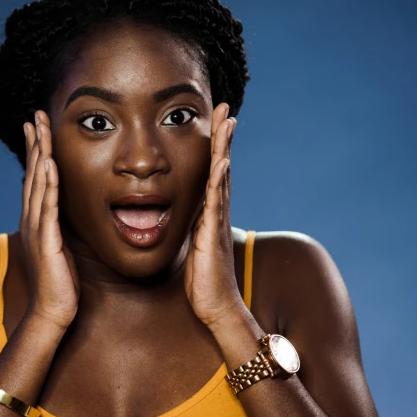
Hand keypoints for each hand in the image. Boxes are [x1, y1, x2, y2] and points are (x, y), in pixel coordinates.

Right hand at [20, 110, 79, 329]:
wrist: (53, 311)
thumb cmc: (60, 281)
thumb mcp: (60, 246)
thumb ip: (59, 225)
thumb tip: (64, 211)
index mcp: (37, 219)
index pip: (36, 177)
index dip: (36, 150)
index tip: (38, 125)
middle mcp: (32, 219)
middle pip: (32, 173)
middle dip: (35, 142)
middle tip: (36, 115)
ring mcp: (37, 228)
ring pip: (37, 184)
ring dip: (39, 154)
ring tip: (40, 128)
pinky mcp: (47, 241)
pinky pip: (47, 206)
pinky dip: (47, 183)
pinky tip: (48, 163)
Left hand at [184, 103, 242, 327]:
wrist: (217, 308)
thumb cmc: (204, 281)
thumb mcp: (195, 246)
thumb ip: (194, 228)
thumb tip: (189, 216)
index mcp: (211, 214)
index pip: (214, 172)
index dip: (216, 146)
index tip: (216, 121)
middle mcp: (218, 212)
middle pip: (223, 166)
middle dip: (223, 137)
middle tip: (225, 108)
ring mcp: (217, 221)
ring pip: (222, 177)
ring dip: (224, 149)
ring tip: (227, 122)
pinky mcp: (212, 234)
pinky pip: (216, 203)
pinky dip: (219, 181)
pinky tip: (222, 162)